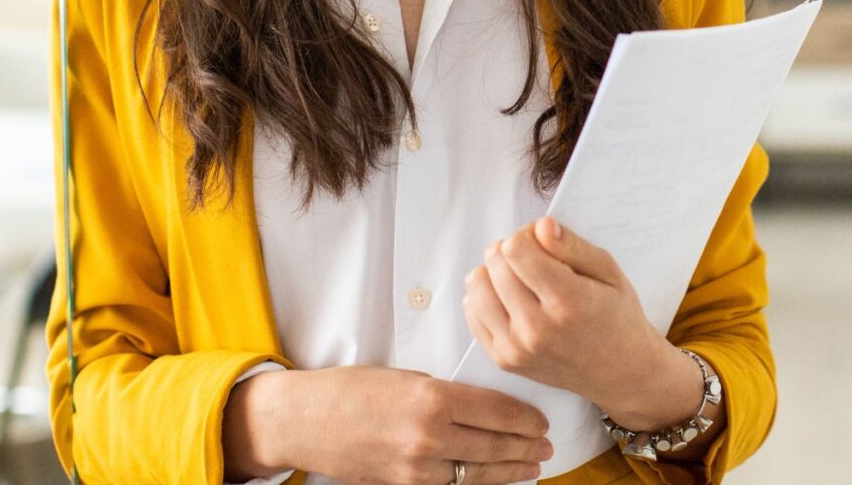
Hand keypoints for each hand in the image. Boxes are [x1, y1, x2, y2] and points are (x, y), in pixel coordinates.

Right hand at [222, 365, 551, 484]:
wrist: (304, 420)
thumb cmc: (350, 389)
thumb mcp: (405, 376)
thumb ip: (445, 392)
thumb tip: (482, 405)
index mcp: (433, 397)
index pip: (498, 410)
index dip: (526, 419)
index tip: (542, 422)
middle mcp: (429, 434)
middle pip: (494, 444)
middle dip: (526, 448)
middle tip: (547, 448)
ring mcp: (416, 466)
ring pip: (477, 472)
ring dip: (509, 471)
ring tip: (531, 468)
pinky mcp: (404, 484)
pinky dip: (476, 483)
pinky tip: (493, 480)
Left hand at [463, 218, 692, 425]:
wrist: (619, 372)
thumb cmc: (617, 316)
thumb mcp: (609, 272)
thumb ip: (573, 246)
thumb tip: (541, 226)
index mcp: (569, 302)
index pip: (516, 250)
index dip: (527, 235)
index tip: (542, 242)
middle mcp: (538, 328)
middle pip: (495, 264)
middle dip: (510, 250)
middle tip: (533, 258)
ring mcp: (517, 348)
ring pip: (477, 287)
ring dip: (493, 272)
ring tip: (519, 277)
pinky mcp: (504, 360)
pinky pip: (472, 313)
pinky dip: (485, 297)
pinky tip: (509, 298)